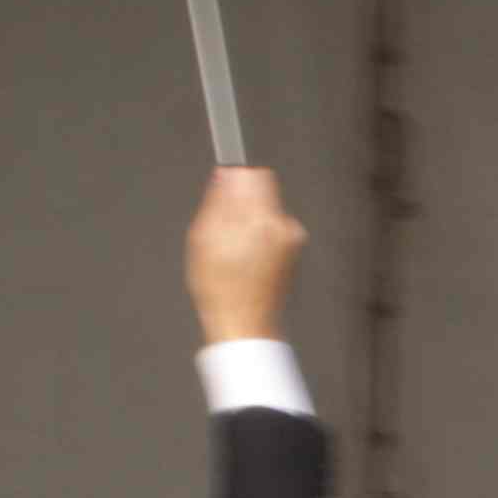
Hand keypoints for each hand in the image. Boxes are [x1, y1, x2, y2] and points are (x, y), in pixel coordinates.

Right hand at [188, 166, 304, 344]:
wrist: (244, 324)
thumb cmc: (222, 288)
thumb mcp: (204, 236)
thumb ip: (218, 199)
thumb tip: (227, 173)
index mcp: (261, 219)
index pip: (255, 174)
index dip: (235, 178)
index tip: (224, 187)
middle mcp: (284, 226)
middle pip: (262, 191)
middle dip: (240, 201)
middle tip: (222, 226)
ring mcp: (292, 240)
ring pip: (267, 210)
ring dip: (249, 219)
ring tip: (232, 247)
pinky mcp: (294, 251)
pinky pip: (273, 229)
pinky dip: (258, 235)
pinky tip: (245, 256)